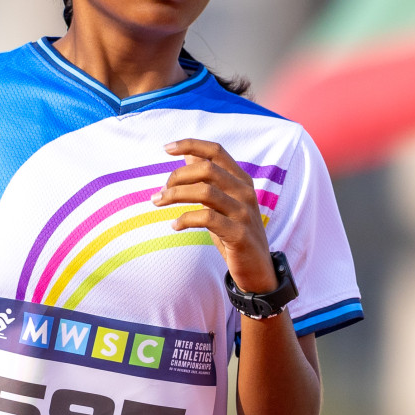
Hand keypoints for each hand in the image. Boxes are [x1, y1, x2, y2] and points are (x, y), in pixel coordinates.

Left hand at [154, 139, 275, 292]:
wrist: (256, 269)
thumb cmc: (233, 232)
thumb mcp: (221, 202)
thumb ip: (207, 179)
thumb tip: (188, 154)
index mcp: (240, 179)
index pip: (216, 151)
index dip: (191, 144)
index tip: (166, 148)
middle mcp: (245, 191)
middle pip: (207, 168)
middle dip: (177, 176)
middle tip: (160, 191)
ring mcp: (244, 212)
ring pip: (205, 191)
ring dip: (175, 195)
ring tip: (157, 202)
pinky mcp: (239, 233)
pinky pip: (207, 218)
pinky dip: (185, 219)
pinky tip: (174, 225)